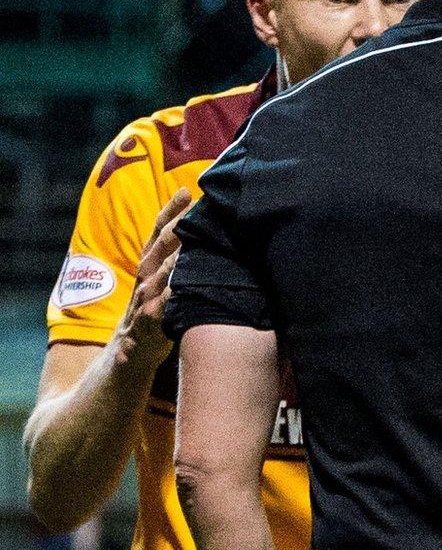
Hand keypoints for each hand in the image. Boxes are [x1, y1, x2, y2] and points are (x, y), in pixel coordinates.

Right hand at [118, 188, 193, 368]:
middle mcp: (144, 280)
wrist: (125, 360)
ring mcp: (143, 302)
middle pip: (158, 247)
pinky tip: (181, 287)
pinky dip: (169, 297)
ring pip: (157, 274)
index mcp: (148, 268)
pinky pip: (157, 309)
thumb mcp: (165, 286)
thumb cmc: (154, 317)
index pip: (157, 233)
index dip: (170, 211)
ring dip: (174, 255)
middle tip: (195, 204)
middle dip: (176, 224)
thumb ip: (179, 263)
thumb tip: (207, 239)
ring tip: (191, 237)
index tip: (187, 189)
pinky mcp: (145, 327)